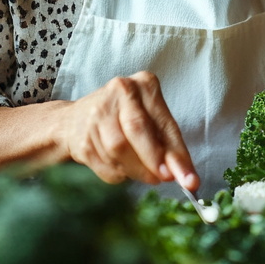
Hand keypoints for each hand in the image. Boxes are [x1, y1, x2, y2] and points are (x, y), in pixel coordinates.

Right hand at [58, 71, 198, 188]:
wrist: (76, 120)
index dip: (176, 153)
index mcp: (144, 84)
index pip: (163, 122)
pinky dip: (117, 174)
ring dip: (135, 170)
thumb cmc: (125, 120)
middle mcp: (119, 91)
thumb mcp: (153, 123)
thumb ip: (169, 148)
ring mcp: (96, 112)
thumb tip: (187, 178)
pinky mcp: (81, 135)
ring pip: (118, 149)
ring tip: (143, 175)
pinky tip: (121, 170)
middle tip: (165, 178)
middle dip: (153, 159)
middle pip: (137, 129)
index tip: (188, 179)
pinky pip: (104, 163)